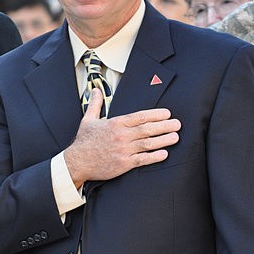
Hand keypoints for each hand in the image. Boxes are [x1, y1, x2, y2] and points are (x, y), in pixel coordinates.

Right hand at [63, 88, 180, 187]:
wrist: (76, 162)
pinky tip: (164, 154)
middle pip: (148, 129)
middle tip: (177, 124)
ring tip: (175, 137)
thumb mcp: (88, 119)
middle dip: (165, 126)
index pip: (140, 116)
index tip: (167, 113)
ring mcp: (123, 150)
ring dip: (164, 140)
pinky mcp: (123, 164)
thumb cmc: (83, 142)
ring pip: (148, 143)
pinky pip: (143, 160)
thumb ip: (96, 104)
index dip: (155, 115)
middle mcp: (121, 136)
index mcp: (115, 123)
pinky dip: (154, 156)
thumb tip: (95, 90)